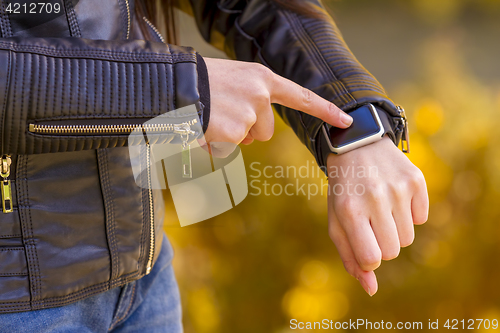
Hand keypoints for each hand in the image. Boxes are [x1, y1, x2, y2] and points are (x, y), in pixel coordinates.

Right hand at [202, 58, 352, 149]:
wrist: (173, 82)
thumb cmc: (201, 80)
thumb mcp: (234, 79)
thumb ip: (253, 98)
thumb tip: (254, 133)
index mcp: (262, 79)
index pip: (300, 96)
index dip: (324, 110)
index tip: (345, 121)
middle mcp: (260, 95)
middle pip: (265, 131)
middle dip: (247, 130)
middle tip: (223, 112)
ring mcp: (248, 114)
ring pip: (246, 140)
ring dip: (230, 135)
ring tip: (211, 116)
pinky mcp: (234, 132)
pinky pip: (227, 148)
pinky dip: (214, 143)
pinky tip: (203, 126)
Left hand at [327, 136, 428, 295]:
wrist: (357, 144)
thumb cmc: (344, 190)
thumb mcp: (337, 221)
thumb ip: (350, 258)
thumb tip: (371, 289)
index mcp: (349, 211)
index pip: (372, 259)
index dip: (369, 257)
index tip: (364, 242)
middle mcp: (374, 198)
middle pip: (392, 251)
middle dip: (381, 243)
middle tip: (370, 220)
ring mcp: (398, 188)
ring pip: (408, 238)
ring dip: (395, 229)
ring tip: (381, 206)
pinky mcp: (416, 179)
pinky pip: (422, 218)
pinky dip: (410, 213)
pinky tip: (394, 195)